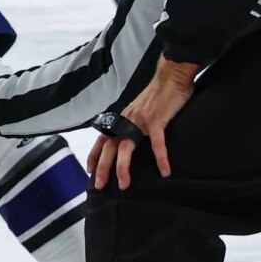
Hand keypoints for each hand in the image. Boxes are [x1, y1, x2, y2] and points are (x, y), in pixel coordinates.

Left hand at [88, 55, 198, 189]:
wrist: (171, 75)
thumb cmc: (158, 94)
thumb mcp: (140, 109)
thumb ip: (133, 122)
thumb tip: (132, 136)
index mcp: (123, 118)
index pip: (103, 139)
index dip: (94, 155)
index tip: (89, 170)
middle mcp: (127, 120)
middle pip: (110, 148)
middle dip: (102, 168)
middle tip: (99, 185)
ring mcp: (141, 121)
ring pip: (126, 148)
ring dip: (123, 168)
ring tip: (124, 185)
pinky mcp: (157, 120)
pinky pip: (157, 143)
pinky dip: (161, 158)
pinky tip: (165, 171)